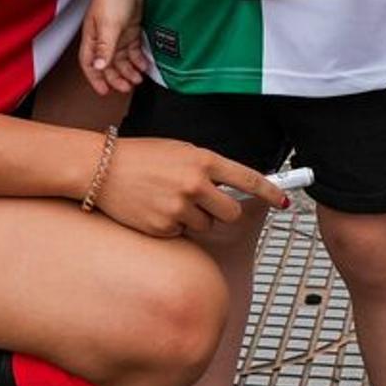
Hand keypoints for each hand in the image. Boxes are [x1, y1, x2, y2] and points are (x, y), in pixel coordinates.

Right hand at [79, 0, 152, 93]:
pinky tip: (144, 65)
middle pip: (107, 64)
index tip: (104, 91)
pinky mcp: (129, 28)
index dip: (95, 79)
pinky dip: (137, 58)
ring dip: (128, 70)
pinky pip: (132, 48)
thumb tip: (98, 67)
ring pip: (121, 58)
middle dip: (116, 78)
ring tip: (137, 80)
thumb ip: (104, 48)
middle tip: (126, 88)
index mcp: (92, 38)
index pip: (89, 64)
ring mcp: (117, 34)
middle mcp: (103, 38)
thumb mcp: (109, 26)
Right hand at [90, 138, 290, 239]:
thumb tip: (231, 186)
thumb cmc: (141, 156)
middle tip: (203, 201)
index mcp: (202, 160)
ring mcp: (179, 208)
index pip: (248, 179)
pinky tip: (154, 208)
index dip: (272, 192)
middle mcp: (195, 185)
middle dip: (222, 211)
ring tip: (167, 199)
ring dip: (193, 217)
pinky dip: (172, 226)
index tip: (285, 202)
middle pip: (231, 212)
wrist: (99, 167)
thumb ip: (206, 168)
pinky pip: (181, 233)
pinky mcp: (163, 227)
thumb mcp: (179, 151)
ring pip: (205, 225)